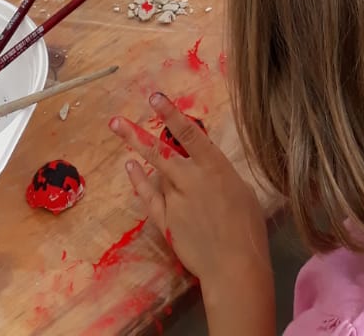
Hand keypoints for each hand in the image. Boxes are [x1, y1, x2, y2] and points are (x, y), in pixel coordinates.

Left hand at [110, 95, 273, 334]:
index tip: (155, 98)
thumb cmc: (248, 226)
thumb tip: (207, 165)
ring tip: (122, 131)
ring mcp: (176, 201)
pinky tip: (130, 168)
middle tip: (115, 121)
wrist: (234, 265)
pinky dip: (138, 182)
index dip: (171, 114)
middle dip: (137, 134)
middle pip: (160, 151)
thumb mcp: (241, 189)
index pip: (189, 134)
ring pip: (157, 173)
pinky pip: (148, 198)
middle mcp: (191, 179)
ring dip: (144, 155)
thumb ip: (219, 173)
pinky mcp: (166, 222)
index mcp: (215, 167)